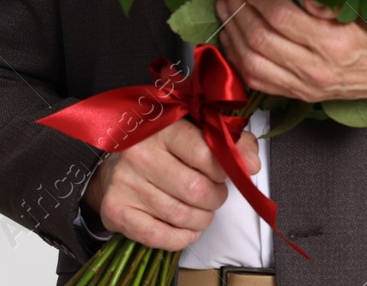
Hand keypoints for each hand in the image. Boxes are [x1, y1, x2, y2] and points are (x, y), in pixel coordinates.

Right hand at [80, 119, 259, 250]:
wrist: (114, 167)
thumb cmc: (162, 149)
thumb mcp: (195, 132)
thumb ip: (229, 141)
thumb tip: (252, 162)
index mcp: (164, 129)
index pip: (205, 153)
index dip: (225, 169)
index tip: (229, 174)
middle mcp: (141, 154)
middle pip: (196, 189)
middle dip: (216, 198)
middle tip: (215, 195)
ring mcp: (126, 183)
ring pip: (181, 215)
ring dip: (202, 219)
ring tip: (201, 211)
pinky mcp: (117, 211)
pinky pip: (160, 236)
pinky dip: (182, 238)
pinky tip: (186, 228)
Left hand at [216, 0, 366, 113]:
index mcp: (335, 44)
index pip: (281, 17)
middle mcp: (316, 70)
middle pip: (260, 38)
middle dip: (238, 8)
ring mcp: (305, 87)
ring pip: (251, 62)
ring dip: (232, 32)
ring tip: (224, 6)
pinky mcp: (300, 96)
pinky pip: (257, 80)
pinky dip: (237, 58)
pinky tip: (231, 38)